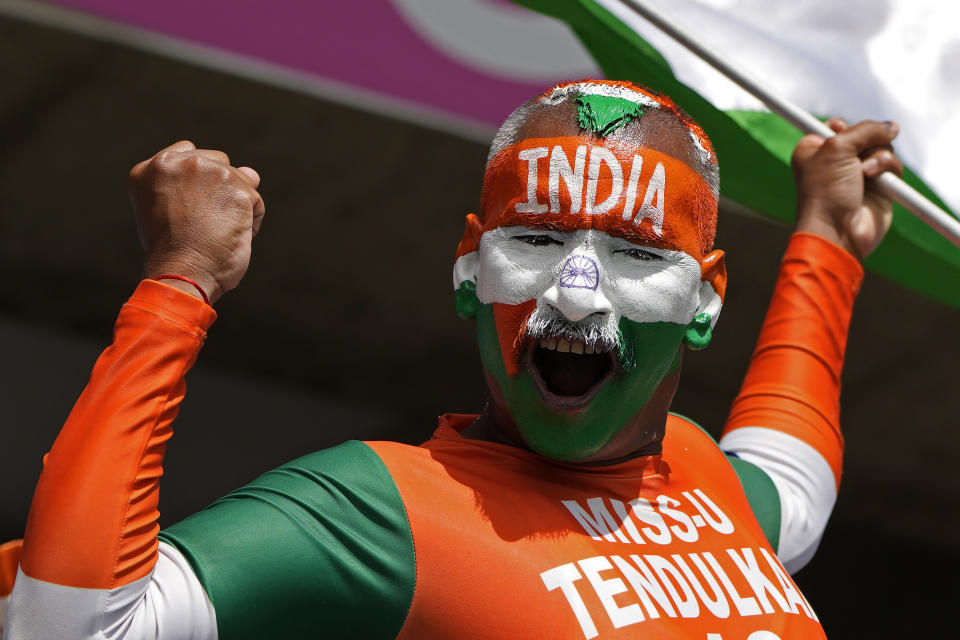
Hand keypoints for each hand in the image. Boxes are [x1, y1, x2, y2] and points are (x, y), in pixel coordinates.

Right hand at [128, 141, 265, 303]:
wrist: (181, 274)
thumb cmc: (174, 253)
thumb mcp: (171, 210)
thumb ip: (201, 184)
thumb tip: (251, 172)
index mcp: (154, 168)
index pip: (188, 154)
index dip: (199, 181)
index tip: (195, 206)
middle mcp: (179, 162)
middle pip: (218, 162)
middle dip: (220, 189)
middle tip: (205, 224)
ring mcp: (209, 172)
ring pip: (239, 179)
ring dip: (236, 206)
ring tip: (216, 233)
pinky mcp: (236, 187)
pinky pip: (255, 201)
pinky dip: (250, 222)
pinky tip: (231, 238)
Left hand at [791, 118, 902, 259]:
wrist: (837, 231)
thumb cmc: (825, 191)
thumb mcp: (836, 148)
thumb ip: (865, 130)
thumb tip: (891, 127)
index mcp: (814, 151)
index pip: (836, 126)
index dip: (844, 127)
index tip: (840, 133)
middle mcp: (836, 162)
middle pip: (865, 134)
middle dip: (866, 142)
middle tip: (856, 156)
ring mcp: (858, 174)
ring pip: (882, 148)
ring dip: (877, 155)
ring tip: (864, 172)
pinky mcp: (879, 187)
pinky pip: (893, 165)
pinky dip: (888, 167)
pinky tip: (875, 179)